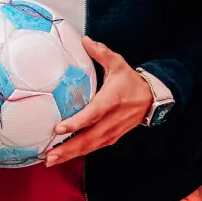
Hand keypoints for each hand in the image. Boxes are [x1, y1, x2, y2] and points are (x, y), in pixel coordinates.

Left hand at [45, 38, 150, 165]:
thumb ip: (101, 53)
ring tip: (51, 160)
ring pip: (90, 146)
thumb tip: (84, 40)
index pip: (93, 114)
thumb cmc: (130, 81)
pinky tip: (63, 157)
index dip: (77, 123)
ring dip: (70, 155)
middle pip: (89, 138)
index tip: (59, 129)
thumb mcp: (119, 64)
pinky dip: (78, 154)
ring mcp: (112, 131)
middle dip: (68, 149)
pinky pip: (93, 148)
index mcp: (111, 101)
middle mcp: (112, 120)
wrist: (152, 99)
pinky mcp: (112, 138)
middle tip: (49, 155)